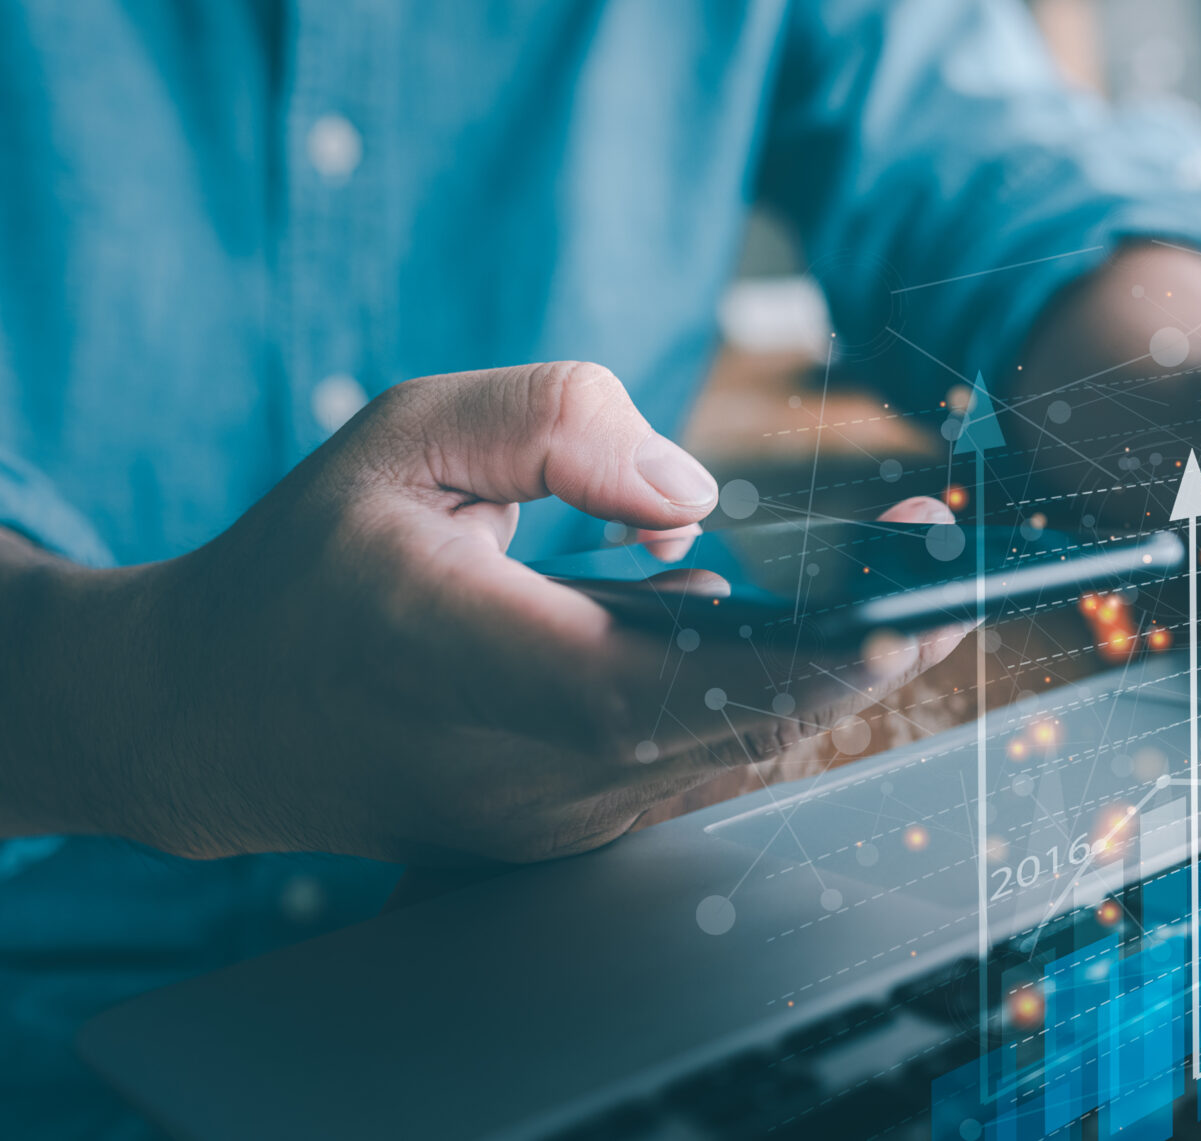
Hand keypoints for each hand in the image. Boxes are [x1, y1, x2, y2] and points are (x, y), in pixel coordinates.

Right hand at [0, 362, 956, 863]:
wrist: (205, 717)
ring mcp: (551, 819)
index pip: (667, 685)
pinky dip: (765, 698)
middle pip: (741, 729)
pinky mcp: (569, 828)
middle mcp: (524, 772)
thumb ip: (552, 421)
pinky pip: (702, 764)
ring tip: (900, 582)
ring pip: (737, 753)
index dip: (804, 654)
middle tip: (945, 564)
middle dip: (869, 649)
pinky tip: (792, 626)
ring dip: (830, 673)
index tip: (905, 605)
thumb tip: (693, 489)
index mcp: (468, 665)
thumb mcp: (403, 434)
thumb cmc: (307, 563)